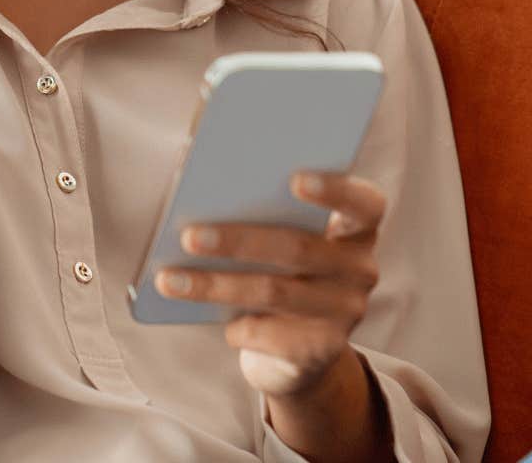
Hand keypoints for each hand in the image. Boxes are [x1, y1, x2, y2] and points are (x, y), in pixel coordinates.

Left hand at [153, 169, 388, 399]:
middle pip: (298, 248)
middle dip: (237, 241)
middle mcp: (360, 269)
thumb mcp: (275, 239)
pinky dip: (236, 328)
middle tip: (188, 236)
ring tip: (168, 279)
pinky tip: (216, 323)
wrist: (294, 353)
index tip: (293, 178)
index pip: (363, 203)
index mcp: (354, 229)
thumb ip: (257, 209)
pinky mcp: (323, 351)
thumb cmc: (276, 273)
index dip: (334, 189)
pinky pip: (269, 335)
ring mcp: (346, 313)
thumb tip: (196, 178)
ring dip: (215, 285)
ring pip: (274, 292)